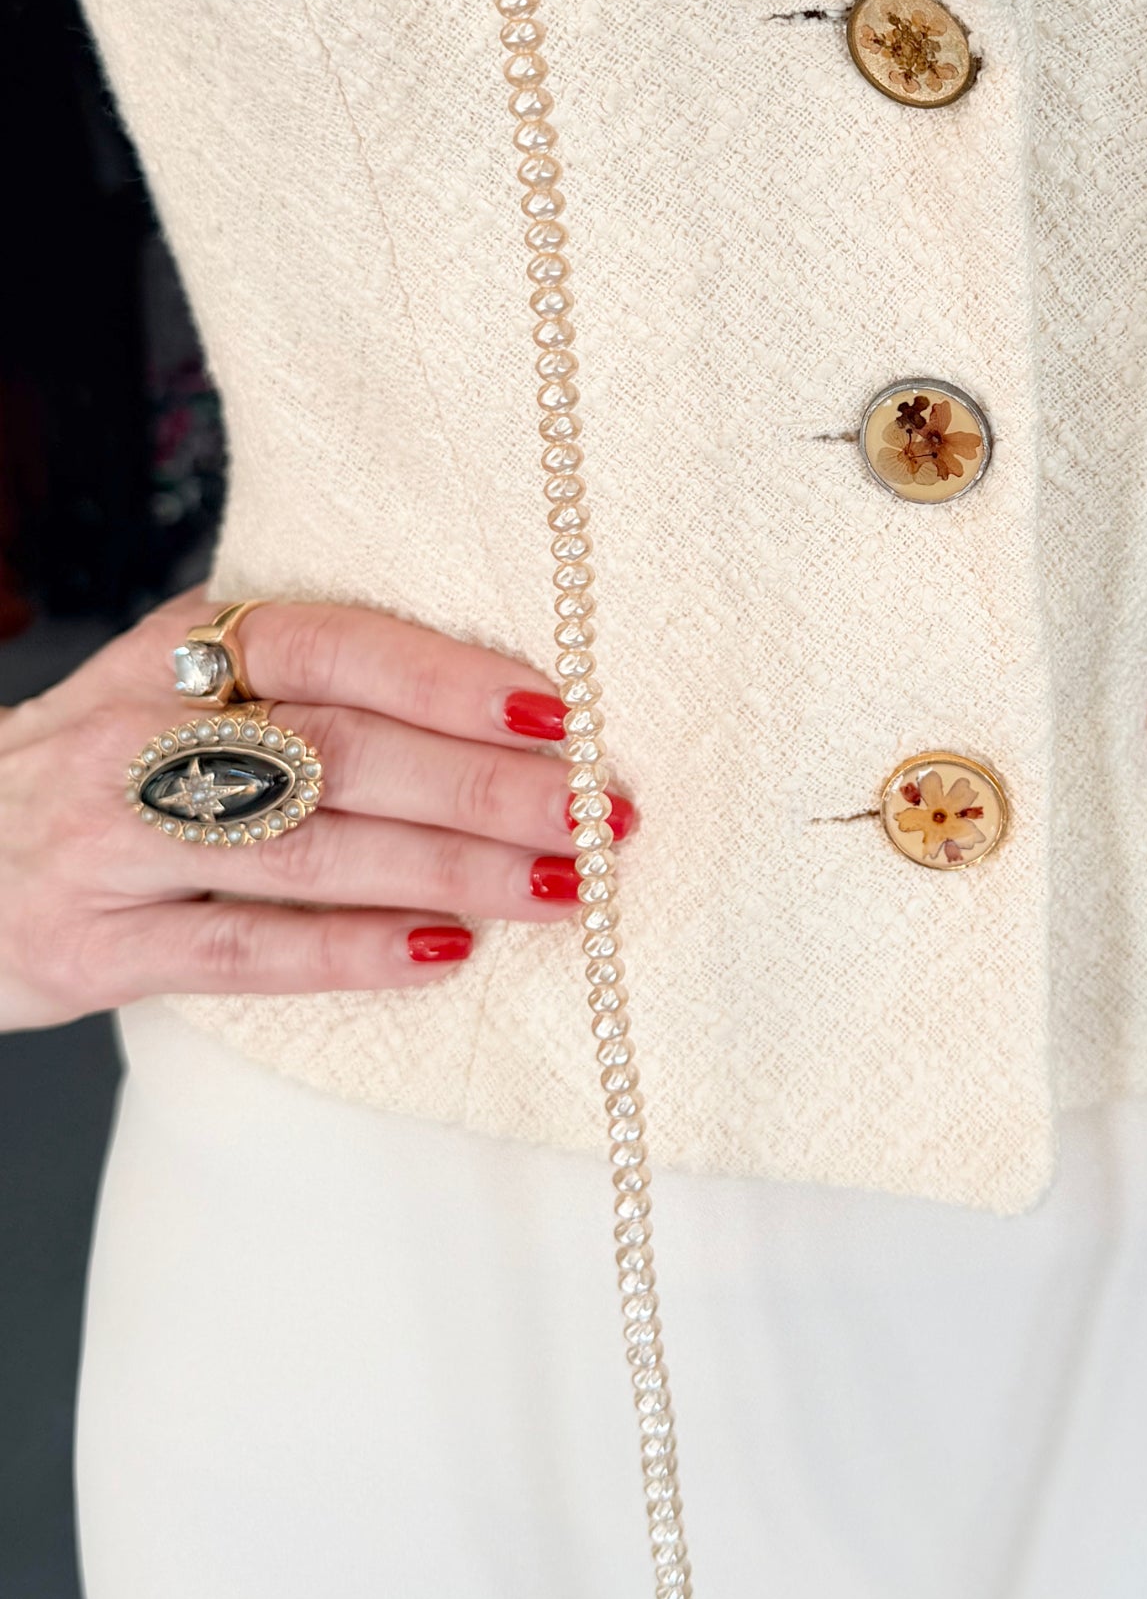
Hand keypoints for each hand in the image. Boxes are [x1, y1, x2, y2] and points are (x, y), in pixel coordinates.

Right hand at [0, 590, 633, 1029]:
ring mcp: (116, 840)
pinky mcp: (94, 945)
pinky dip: (353, 952)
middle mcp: (146, 731)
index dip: (455, 676)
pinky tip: (445, 953)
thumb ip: (297, 683)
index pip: (340, 645)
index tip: (566, 713)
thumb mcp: (173, 691)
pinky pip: (244, 949)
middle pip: (346, 749)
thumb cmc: (97, 771)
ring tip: (563, 885)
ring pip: (312, 849)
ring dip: (455, 868)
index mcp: (184, 649)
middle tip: (600, 813)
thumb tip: (494, 697)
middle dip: (489, 784)